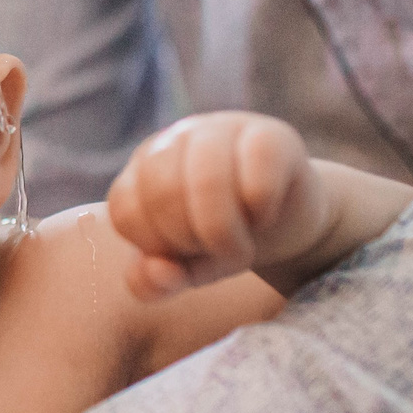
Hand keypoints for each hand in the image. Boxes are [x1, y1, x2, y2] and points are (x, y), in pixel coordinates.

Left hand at [108, 112, 328, 297]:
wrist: (286, 220)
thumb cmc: (222, 239)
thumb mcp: (184, 269)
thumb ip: (154, 282)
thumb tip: (159, 273)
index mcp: (144, 167)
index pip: (126, 209)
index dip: (154, 248)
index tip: (183, 256)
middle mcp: (176, 140)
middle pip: (161, 191)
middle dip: (189, 240)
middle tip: (217, 256)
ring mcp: (222, 130)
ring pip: (207, 176)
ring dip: (223, 230)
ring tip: (241, 250)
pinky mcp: (269, 135)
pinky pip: (257, 164)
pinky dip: (260, 205)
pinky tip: (264, 216)